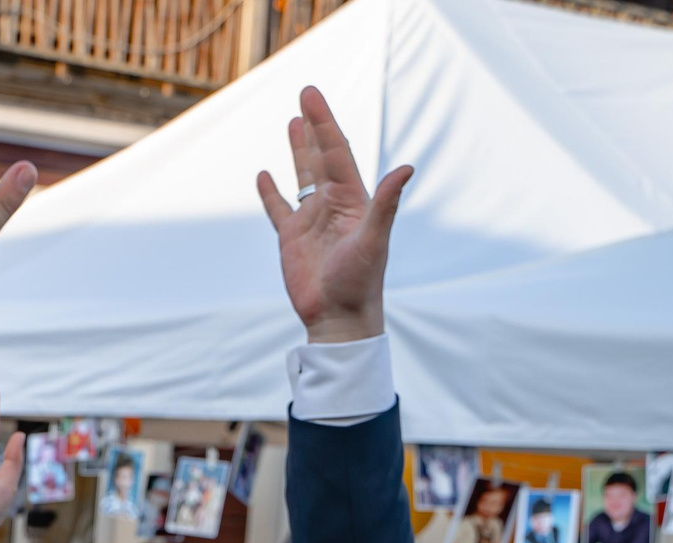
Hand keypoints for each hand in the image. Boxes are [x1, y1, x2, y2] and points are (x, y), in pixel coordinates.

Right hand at [252, 86, 410, 345]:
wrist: (339, 317)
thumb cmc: (360, 281)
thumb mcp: (374, 239)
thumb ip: (386, 203)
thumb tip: (407, 168)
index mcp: (352, 199)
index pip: (336, 152)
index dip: (324, 123)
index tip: (311, 97)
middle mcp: (332, 204)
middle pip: (320, 156)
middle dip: (313, 126)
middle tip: (305, 94)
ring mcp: (311, 220)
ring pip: (303, 176)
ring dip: (297, 150)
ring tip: (292, 122)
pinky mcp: (291, 239)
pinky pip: (279, 209)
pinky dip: (271, 192)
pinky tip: (265, 176)